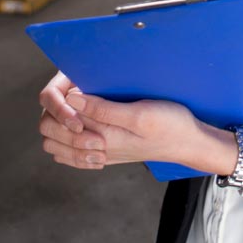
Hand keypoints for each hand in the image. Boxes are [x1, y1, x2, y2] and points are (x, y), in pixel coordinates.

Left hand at [38, 71, 235, 173]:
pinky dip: (68, 142)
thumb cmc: (170, 125)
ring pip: (58, 145)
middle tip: (74, 94)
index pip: (59, 122)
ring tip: (76, 108)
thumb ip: (103, 109)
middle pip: (52, 134)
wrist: (189, 143)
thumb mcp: (140, 113)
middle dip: (54, 114)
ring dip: (59, 127)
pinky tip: (80, 126)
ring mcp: (101, 153)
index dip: (60, 103)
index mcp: (103, 137)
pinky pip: (73, 155)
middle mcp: (97, 148)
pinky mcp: (107, 153)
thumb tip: (72, 99)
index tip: (76, 87)